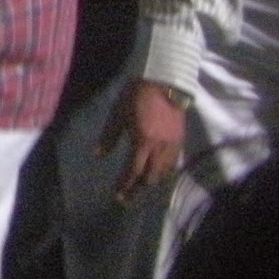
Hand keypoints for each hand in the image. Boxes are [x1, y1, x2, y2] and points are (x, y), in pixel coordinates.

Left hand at [99, 78, 186, 203]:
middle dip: (138, 188)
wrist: (164, 82)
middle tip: (127, 196)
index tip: (117, 195)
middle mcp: (159, 147)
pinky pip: (173, 163)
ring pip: (164, 172)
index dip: (125, 185)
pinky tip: (156, 172)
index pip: (133, 170)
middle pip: (150, 176)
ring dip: (151, 180)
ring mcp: (173, 144)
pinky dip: (164, 171)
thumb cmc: (135, 96)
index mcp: (142, 141)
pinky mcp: (180, 139)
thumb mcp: (117, 114)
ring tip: (139, 186)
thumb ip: (109, 137)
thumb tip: (98, 155)